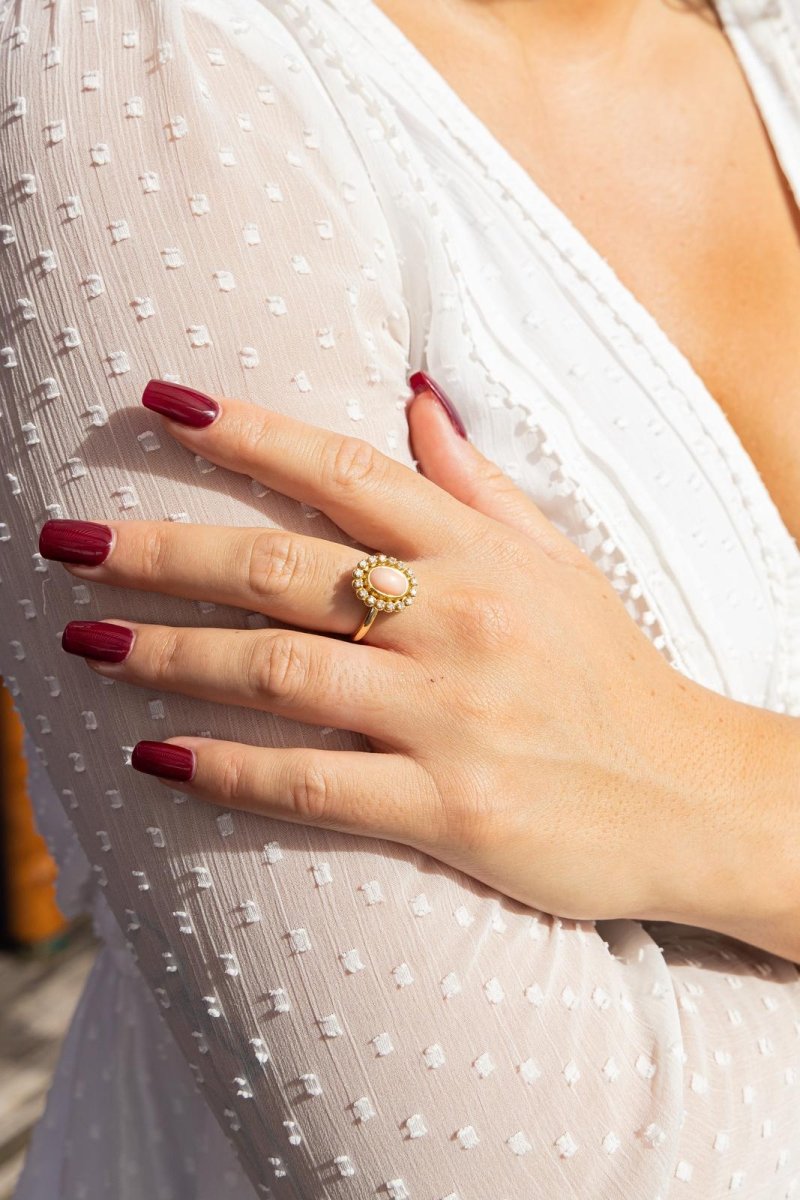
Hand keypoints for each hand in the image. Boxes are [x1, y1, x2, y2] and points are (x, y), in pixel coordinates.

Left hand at [40, 376, 720, 923]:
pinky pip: (313, 784)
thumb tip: (416, 396)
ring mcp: (451, 716)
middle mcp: (459, 621)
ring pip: (279, 672)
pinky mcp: (449, 810)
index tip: (158, 401)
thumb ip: (478, 484)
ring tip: (86, 639)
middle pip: (280, 570)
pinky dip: (227, 770)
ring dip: (170, 653)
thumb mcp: (560, 562)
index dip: (247, 432)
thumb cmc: (612, 673)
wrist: (691, 797)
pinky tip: (155, 757)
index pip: (344, 472)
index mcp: (479, 554)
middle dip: (161, 551)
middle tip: (65, 540)